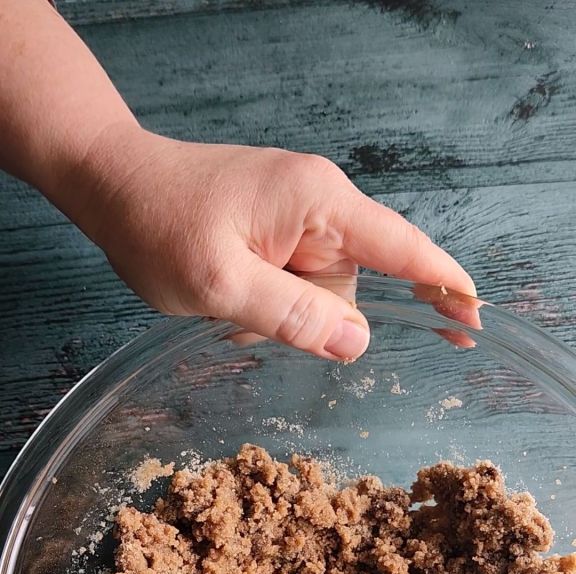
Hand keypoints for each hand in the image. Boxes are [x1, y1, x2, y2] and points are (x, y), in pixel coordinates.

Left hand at [75, 125, 475, 360]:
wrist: (110, 182)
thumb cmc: (157, 222)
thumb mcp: (220, 284)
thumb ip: (291, 316)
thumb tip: (360, 344)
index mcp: (318, 202)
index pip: (403, 248)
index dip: (442, 286)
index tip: (474, 319)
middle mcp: (318, 204)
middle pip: (353, 286)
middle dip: (311, 319)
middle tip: (248, 320)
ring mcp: (297, 218)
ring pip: (320, 294)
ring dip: (280, 316)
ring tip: (225, 306)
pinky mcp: (277, 230)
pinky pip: (294, 284)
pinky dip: (267, 304)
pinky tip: (228, 301)